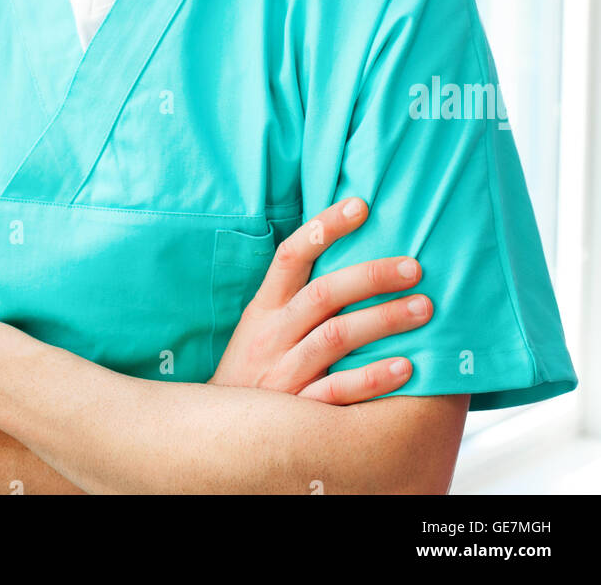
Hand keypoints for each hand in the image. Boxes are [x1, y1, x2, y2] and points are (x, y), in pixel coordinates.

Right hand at [209, 198, 432, 402]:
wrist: (218, 436)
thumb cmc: (253, 372)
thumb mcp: (260, 328)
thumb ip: (294, 297)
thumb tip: (341, 252)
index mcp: (264, 309)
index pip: (291, 255)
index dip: (324, 227)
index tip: (361, 205)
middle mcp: (272, 335)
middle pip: (323, 293)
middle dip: (370, 276)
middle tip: (414, 267)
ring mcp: (283, 373)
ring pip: (335, 338)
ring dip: (382, 320)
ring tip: (424, 308)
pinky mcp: (297, 412)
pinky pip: (337, 391)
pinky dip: (372, 378)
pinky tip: (407, 367)